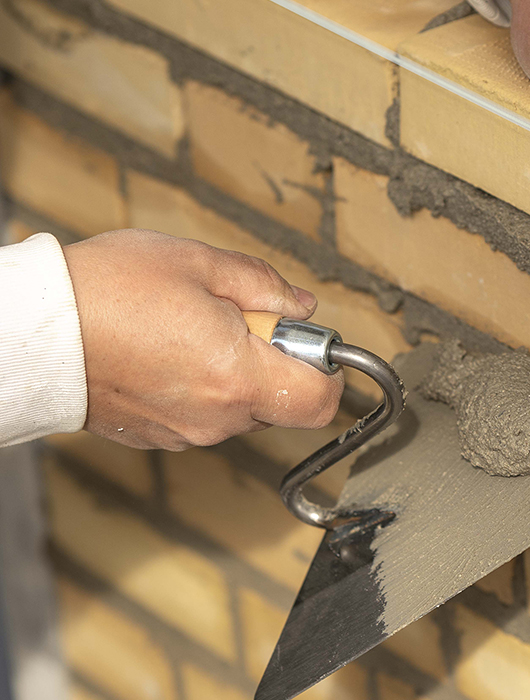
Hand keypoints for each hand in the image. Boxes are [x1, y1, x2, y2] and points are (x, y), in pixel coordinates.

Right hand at [63, 230, 342, 449]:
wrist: (30, 332)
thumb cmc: (105, 291)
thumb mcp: (197, 263)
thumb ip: (263, 285)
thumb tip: (301, 305)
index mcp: (239, 375)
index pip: (321, 402)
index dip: (330, 373)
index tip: (315, 344)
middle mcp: (219, 416)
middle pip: (281, 402)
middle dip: (276, 361)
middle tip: (239, 319)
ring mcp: (187, 432)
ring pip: (242, 408)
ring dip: (236, 373)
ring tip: (190, 330)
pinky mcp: (158, 436)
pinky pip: (204, 415)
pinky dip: (201, 387)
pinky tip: (166, 352)